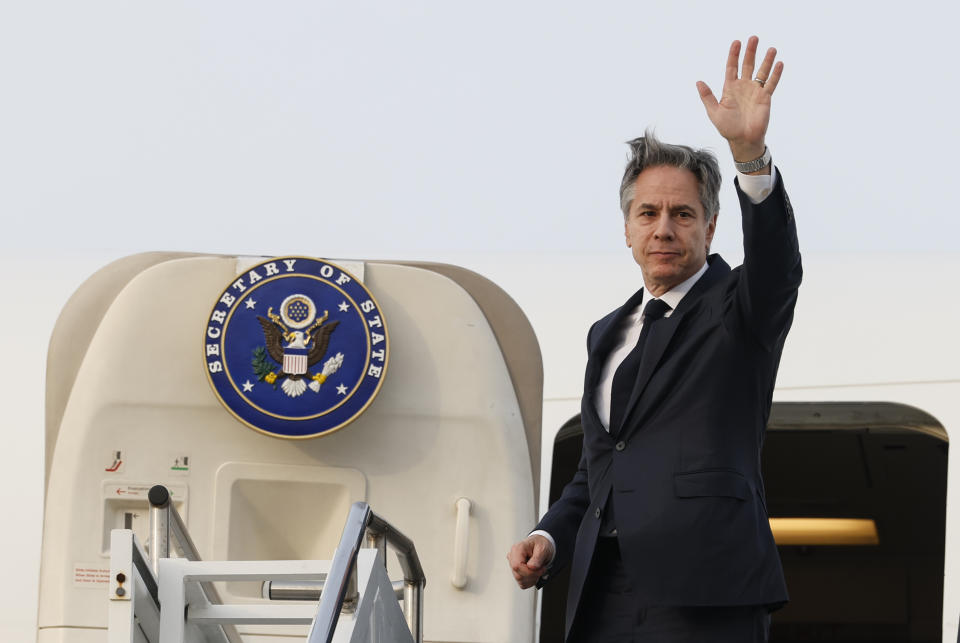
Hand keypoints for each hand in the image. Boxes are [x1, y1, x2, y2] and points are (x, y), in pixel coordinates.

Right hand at [506, 534, 553, 588]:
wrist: (541, 545)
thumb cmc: (541, 545)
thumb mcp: (543, 549)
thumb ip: (537, 558)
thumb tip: (531, 567)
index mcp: (517, 549)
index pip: (517, 566)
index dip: (529, 572)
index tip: (541, 569)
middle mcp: (512, 557)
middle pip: (518, 575)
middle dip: (533, 575)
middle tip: (542, 569)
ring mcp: (513, 565)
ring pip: (520, 580)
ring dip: (532, 579)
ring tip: (539, 570)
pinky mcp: (516, 572)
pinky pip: (522, 583)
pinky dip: (531, 581)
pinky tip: (535, 573)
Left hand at [696, 36, 783, 161]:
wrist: (742, 140)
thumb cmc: (727, 128)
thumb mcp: (714, 112)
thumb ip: (707, 96)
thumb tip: (698, 82)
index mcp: (730, 88)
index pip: (732, 67)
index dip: (734, 55)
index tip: (736, 42)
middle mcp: (743, 87)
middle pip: (747, 65)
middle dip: (750, 52)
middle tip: (754, 38)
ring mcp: (755, 91)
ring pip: (761, 72)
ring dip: (766, 60)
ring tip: (771, 49)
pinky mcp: (765, 98)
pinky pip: (771, 84)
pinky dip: (775, 74)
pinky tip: (779, 63)